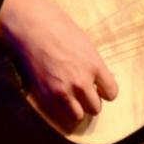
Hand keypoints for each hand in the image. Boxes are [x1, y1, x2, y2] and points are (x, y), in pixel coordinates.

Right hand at [0, 0, 117, 129]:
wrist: (32, 27)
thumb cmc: (59, 28)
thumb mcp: (85, 44)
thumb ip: (94, 64)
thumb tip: (102, 78)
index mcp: (94, 65)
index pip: (111, 93)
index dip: (106, 91)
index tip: (100, 87)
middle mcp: (81, 81)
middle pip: (95, 108)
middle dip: (91, 101)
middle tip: (84, 92)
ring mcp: (62, 90)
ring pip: (78, 115)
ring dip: (77, 108)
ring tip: (72, 97)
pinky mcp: (46, 94)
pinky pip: (59, 111)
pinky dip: (60, 106)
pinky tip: (57, 93)